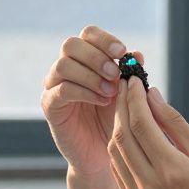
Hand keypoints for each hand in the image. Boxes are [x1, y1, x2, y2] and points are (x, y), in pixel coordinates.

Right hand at [41, 25, 143, 176]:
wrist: (102, 153)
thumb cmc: (115, 120)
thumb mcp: (126, 95)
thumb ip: (130, 74)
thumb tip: (137, 53)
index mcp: (85, 59)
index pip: (88, 34)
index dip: (104, 39)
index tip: (122, 52)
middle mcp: (66, 68)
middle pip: (71, 44)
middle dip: (96, 56)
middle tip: (115, 74)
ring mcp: (54, 85)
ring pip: (63, 65)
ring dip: (90, 75)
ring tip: (110, 92)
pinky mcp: (50, 105)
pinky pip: (61, 90)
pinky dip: (84, 92)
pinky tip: (101, 101)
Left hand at [108, 78, 188, 188]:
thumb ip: (176, 125)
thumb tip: (153, 96)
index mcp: (170, 171)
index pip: (140, 124)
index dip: (134, 98)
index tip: (134, 79)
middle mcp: (148, 186)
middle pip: (121, 136)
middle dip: (121, 107)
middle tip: (125, 87)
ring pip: (115, 154)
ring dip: (116, 127)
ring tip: (126, 107)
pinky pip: (118, 172)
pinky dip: (119, 150)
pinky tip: (128, 136)